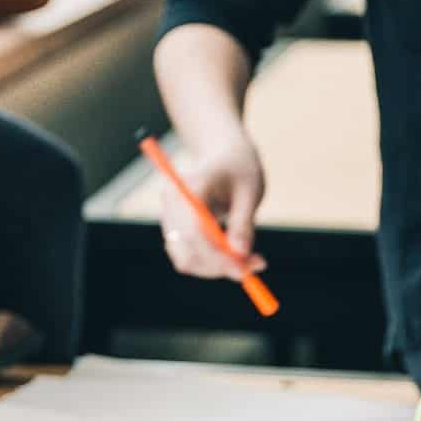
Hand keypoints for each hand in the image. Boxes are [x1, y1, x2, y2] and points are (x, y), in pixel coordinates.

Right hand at [159, 137, 267, 279]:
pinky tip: (234, 253)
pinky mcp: (174, 229)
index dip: (218, 257)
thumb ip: (243, 224)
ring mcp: (168, 217)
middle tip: (252, 268)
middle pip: (185, 252)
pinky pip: (188, 256)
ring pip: (185, 259)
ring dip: (216, 268)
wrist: (221, 151)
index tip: (246, 269)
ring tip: (249, 259)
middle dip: (218, 267)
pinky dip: (211, 263)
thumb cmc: (238, 166)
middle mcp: (171, 203)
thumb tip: (240, 257)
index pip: (194, 233)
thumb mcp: (249, 191)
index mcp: (189, 186)